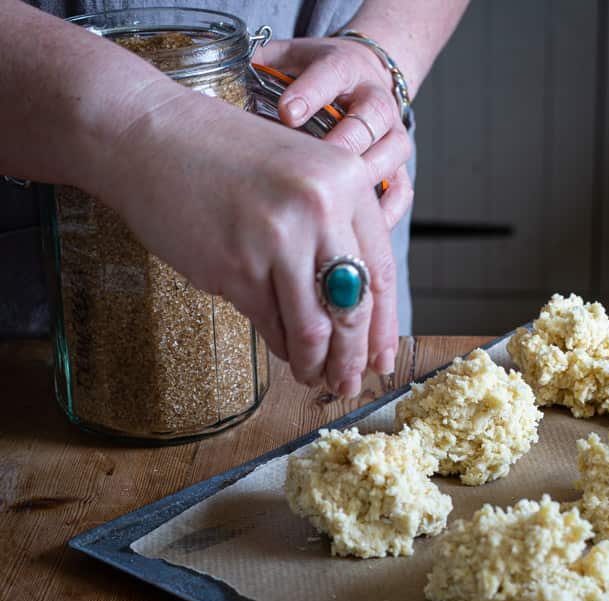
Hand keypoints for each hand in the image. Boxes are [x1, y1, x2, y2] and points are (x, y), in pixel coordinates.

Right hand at [95, 84, 397, 396]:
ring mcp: (277, 240)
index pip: (382, 272)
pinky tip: (287, 355)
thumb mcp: (300, 173)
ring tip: (316, 378)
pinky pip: (273, 327)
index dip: (385, 326)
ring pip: (314, 329)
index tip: (383, 359)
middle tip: (350, 383)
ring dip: (317, 365)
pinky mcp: (236, 268)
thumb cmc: (225, 156)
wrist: (151, 137)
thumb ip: (335, 227)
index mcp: (346, 180)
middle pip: (354, 309)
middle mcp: (320, 209)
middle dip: (353, 358)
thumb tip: (355, 305)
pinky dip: (284, 349)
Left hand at [257, 37, 413, 228]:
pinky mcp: (401, 167)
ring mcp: (392, 135)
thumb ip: (264, 70)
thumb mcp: (288, 60)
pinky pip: (401, 193)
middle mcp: (375, 99)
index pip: (332, 74)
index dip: (311, 93)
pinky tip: (357, 228)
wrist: (363, 79)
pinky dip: (383, 213)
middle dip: (342, 144)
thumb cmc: (316, 77)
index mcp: (345, 68)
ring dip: (363, 182)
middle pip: (369, 119)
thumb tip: (231, 95)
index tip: (288, 113)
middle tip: (314, 171)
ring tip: (334, 205)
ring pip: (390, 156)